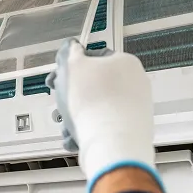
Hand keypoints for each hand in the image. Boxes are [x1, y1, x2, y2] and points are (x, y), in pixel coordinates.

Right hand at [46, 38, 162, 192]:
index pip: (93, 57)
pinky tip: (75, 138)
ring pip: (96, 107)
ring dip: (75, 115)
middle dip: (70, 96)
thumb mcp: (71, 66)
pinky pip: (103, 125)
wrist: (112, 144)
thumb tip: (71, 47)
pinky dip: (87, 130)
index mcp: (124, 62)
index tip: (57, 78)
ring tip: (65, 125)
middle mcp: (135, 83)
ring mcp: (135, 108)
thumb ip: (68, 52)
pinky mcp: (131, 130)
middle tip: (59, 103)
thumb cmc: (93, 102)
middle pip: (93, 85)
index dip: (69, 67)